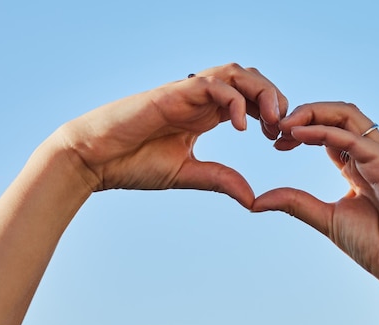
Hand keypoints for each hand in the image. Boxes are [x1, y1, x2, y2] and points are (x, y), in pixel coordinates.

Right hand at [54, 63, 287, 207]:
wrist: (95, 160)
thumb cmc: (133, 164)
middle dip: (274, 98)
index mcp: (206, 114)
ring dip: (260, 92)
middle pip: (249, 79)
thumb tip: (253, 198)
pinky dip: (232, 100)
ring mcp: (186, 93)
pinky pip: (211, 84)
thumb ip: (220, 179)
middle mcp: (200, 99)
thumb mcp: (187, 174)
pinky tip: (239, 126)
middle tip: (283, 128)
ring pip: (235, 73)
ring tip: (271, 121)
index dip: (272, 113)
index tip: (280, 138)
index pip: (250, 100)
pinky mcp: (172, 94)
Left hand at [252, 102, 378, 287]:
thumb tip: (257, 201)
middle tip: (275, 125)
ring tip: (285, 123)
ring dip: (314, 112)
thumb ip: (295, 203)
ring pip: (348, 115)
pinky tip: (298, 134)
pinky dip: (323, 131)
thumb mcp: (326, 218)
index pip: (328, 130)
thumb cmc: (375, 245)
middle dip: (305, 112)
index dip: (300, 128)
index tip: (274, 140)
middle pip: (338, 114)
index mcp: (357, 164)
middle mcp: (371, 154)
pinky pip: (353, 138)